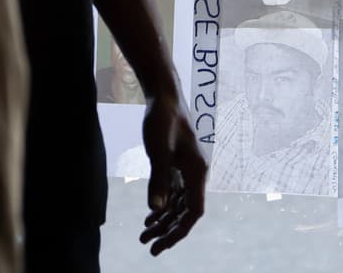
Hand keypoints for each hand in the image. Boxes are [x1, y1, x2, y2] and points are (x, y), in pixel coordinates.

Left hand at [139, 92, 206, 255]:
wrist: (164, 94)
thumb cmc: (162, 119)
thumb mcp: (158, 150)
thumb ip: (159, 179)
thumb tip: (157, 210)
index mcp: (197, 171)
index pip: (193, 212)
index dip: (179, 231)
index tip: (162, 245)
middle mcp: (196, 173)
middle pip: (186, 212)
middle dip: (168, 231)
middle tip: (149, 247)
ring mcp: (187, 169)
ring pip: (179, 203)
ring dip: (163, 220)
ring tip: (144, 235)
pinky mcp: (178, 164)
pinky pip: (173, 192)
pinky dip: (163, 206)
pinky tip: (150, 216)